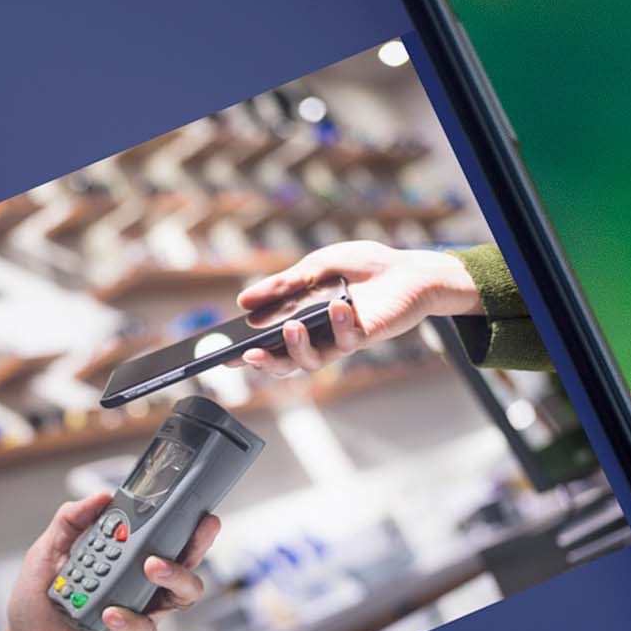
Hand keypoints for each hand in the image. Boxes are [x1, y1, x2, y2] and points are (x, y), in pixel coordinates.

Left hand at [0, 493, 216, 630]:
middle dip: (196, 544)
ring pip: (181, 596)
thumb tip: (99, 497)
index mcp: (121, 562)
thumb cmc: (37, 610)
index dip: (178, 520)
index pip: (158, 537)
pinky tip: (110, 614)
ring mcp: (140, 614)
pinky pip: (146, 629)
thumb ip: (69, 522)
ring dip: (175, 576)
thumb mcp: (44, 556)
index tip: (185, 501)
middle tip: (196, 529)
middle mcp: (137, 586)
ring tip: (153, 566)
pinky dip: (130, 619)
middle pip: (183, 563)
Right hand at [241, 239, 483, 351]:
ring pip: (310, 361)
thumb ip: (282, 286)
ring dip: (296, 348)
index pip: (268, 341)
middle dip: (265, 362)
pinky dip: (338, 323)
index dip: (245, 351)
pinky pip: (345, 341)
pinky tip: (338, 306)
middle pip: (285, 362)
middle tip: (250, 354)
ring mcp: (339, 340)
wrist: (407, 269)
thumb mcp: (315, 267)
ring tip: (291, 326)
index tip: (223, 355)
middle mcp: (317, 336)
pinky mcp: (363, 338)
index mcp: (300, 318)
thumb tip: (243, 301)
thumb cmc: (362, 267)